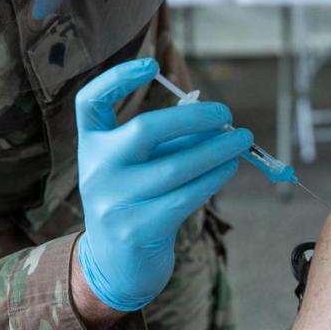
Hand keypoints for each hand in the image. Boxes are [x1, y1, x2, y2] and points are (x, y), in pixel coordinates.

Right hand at [75, 58, 252, 311]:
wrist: (116, 263)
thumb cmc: (137, 200)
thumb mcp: (139, 165)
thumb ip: (167, 140)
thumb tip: (212, 119)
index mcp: (92, 144)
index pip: (90, 101)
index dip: (117, 79)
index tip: (152, 65)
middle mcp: (96, 169)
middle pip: (145, 130)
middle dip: (194, 119)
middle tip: (226, 115)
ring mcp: (114, 201)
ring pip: (175, 166)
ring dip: (216, 150)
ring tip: (241, 141)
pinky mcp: (139, 229)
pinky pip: (185, 195)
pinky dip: (213, 177)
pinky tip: (229, 167)